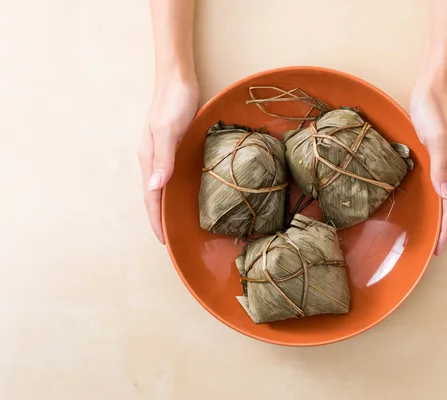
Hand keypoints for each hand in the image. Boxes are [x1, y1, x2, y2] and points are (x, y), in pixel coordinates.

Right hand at [138, 79, 199, 242]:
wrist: (178, 78)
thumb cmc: (174, 102)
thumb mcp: (167, 130)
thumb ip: (162, 158)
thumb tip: (155, 187)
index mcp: (148, 158)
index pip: (151, 197)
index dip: (156, 220)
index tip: (164, 242)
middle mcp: (154, 159)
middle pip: (155, 196)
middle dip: (161, 218)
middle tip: (173, 240)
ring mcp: (164, 153)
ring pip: (164, 187)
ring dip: (169, 206)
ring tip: (179, 224)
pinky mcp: (175, 147)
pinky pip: (174, 175)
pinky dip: (177, 190)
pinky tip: (187, 195)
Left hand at [410, 87, 446, 254]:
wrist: (432, 90)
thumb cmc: (432, 112)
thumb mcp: (435, 138)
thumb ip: (441, 165)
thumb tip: (445, 194)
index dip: (445, 229)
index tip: (439, 249)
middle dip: (444, 229)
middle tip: (435, 249)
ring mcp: (443, 164)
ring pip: (444, 198)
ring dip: (440, 217)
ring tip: (432, 234)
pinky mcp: (434, 157)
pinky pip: (437, 186)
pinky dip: (434, 200)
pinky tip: (426, 204)